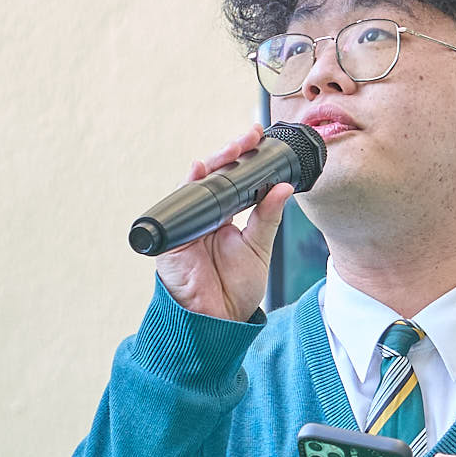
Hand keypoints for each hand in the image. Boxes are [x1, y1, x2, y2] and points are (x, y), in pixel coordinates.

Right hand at [151, 125, 292, 322]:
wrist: (218, 320)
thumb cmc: (235, 290)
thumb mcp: (258, 248)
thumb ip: (267, 217)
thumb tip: (282, 187)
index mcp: (224, 216)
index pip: (233, 180)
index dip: (243, 159)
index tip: (259, 139)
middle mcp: (205, 215)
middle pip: (214, 175)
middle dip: (230, 153)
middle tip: (249, 136)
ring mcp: (187, 223)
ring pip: (197, 184)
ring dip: (213, 163)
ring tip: (233, 149)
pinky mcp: (173, 235)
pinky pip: (178, 206)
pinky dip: (188, 186)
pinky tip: (199, 171)